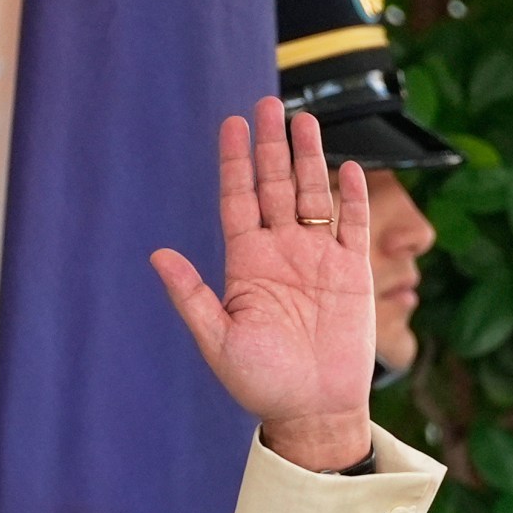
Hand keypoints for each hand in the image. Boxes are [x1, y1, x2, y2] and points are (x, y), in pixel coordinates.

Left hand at [151, 97, 376, 472]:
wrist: (312, 409)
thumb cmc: (260, 383)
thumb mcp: (217, 339)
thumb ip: (191, 295)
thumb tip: (158, 255)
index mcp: (245, 265)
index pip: (238, 201)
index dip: (235, 163)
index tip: (231, 124)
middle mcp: (280, 254)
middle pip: (274, 187)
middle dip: (271, 146)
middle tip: (267, 103)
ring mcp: (318, 258)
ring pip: (312, 195)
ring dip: (309, 158)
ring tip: (305, 119)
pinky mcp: (353, 271)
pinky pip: (352, 224)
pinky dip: (351, 195)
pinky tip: (348, 166)